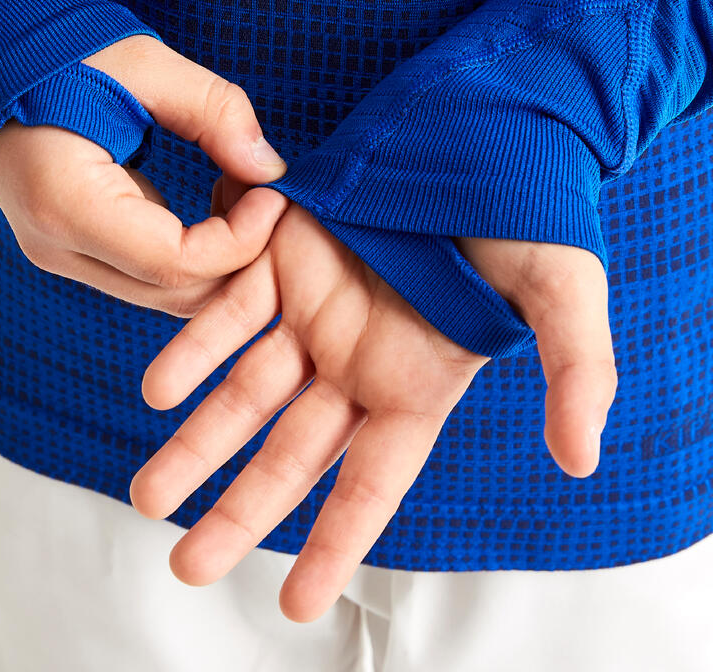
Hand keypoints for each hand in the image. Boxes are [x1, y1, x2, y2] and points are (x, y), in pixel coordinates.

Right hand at [0, 35, 288, 315]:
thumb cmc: (62, 53)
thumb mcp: (144, 63)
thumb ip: (214, 110)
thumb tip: (269, 169)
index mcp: (64, 202)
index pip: (174, 263)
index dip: (240, 242)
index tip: (273, 196)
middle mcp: (58, 247)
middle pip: (176, 293)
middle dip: (240, 256)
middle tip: (266, 195)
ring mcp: (66, 257)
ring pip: (169, 295)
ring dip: (222, 258)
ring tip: (241, 194)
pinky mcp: (80, 253)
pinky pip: (155, 278)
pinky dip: (199, 254)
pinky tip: (215, 205)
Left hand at [130, 199, 616, 621]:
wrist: (475, 127)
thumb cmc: (526, 213)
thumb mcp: (565, 291)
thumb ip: (579, 372)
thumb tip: (580, 458)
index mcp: (417, 385)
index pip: (373, 482)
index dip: (337, 543)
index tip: (298, 603)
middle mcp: (355, 361)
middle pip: (290, 454)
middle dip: (240, 510)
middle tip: (188, 564)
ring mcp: (314, 314)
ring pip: (245, 392)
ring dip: (196, 441)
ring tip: (150, 495)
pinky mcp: (282, 258)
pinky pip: (231, 311)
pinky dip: (195, 348)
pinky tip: (159, 389)